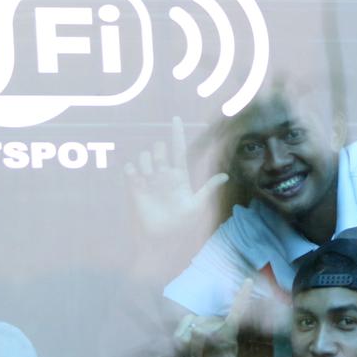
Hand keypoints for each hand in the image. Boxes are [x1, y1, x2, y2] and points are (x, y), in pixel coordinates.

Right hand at [125, 116, 228, 234]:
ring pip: (144, 155)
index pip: (178, 149)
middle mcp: (163, 174)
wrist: (161, 238)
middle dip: (158, 152)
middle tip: (159, 171)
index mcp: (179, 176)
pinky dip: (133, 171)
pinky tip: (138, 180)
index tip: (176, 118)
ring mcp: (148, 179)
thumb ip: (208, 188)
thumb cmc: (181, 224)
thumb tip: (225, 175)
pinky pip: (130, 168)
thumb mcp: (197, 206)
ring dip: (146, 163)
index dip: (177, 133)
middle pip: (158, 148)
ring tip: (149, 180)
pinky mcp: (135, 187)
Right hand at [176, 279, 271, 356]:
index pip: (238, 313)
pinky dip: (181, 342)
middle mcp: (217, 323)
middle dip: (199, 350)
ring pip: (193, 333)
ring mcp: (203, 320)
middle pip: (204, 334)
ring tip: (196, 353)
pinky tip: (187, 346)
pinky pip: (181, 332)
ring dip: (191, 348)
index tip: (250, 281)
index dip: (242, 297)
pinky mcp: (187, 320)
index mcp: (230, 333)